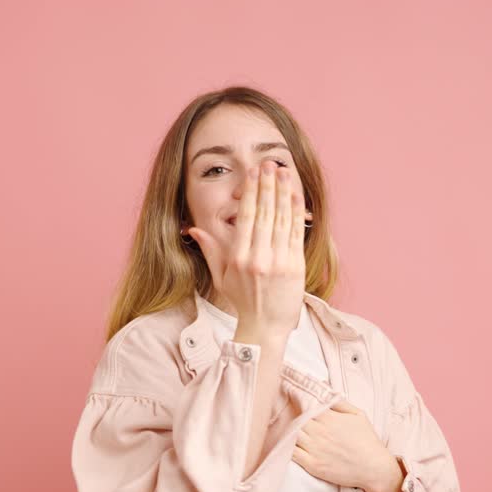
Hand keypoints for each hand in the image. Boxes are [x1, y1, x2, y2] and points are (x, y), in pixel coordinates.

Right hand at [185, 160, 305, 336]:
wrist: (266, 327)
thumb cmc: (243, 301)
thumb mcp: (221, 276)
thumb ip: (210, 250)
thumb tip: (193, 229)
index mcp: (238, 258)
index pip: (246, 217)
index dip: (251, 192)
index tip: (253, 173)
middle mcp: (258, 258)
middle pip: (265, 213)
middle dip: (268, 185)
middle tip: (270, 164)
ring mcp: (278, 262)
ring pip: (282, 219)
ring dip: (284, 192)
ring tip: (285, 171)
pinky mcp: (295, 266)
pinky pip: (296, 233)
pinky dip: (297, 213)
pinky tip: (296, 195)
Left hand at [292, 399, 397, 491]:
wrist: (374, 468)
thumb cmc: (367, 440)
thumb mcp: (358, 415)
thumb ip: (339, 402)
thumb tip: (324, 387)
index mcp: (329, 418)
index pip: (305, 406)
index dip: (299, 404)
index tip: (296, 403)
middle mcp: (319, 433)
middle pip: (296, 420)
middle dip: (294, 419)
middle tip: (292, 419)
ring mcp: (315, 449)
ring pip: (292, 435)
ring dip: (290, 433)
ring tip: (291, 432)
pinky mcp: (313, 465)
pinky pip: (292, 454)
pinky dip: (288, 448)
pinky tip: (290, 446)